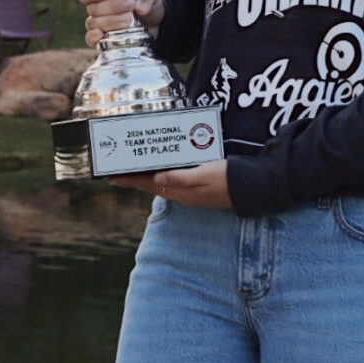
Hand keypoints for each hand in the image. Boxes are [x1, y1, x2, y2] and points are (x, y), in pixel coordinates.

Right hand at [79, 0, 163, 47]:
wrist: (156, 24)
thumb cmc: (147, 6)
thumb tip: (141, 9)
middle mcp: (99, 11)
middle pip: (93, 9)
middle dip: (111, 7)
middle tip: (130, 5)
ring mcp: (100, 26)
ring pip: (93, 24)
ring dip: (110, 22)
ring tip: (129, 20)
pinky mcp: (104, 41)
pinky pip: (91, 40)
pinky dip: (94, 38)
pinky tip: (101, 35)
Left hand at [109, 160, 231, 209]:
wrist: (252, 188)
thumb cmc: (228, 179)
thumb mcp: (203, 175)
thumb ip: (180, 178)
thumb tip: (156, 179)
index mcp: (181, 192)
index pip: (148, 185)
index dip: (130, 180)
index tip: (111, 177)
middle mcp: (184, 194)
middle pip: (153, 185)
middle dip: (135, 178)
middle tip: (119, 170)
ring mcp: (192, 193)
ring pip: (164, 184)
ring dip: (149, 176)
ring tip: (137, 168)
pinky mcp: (200, 188)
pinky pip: (176, 181)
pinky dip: (165, 174)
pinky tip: (165, 168)